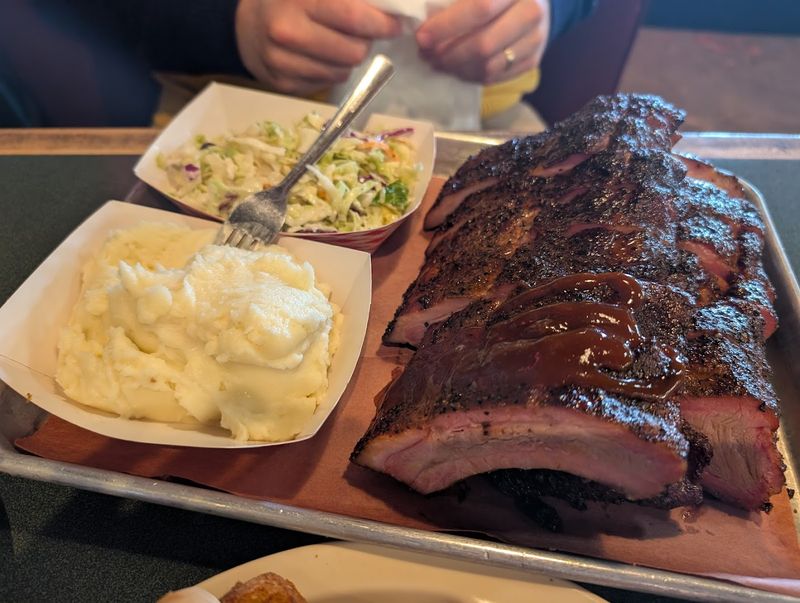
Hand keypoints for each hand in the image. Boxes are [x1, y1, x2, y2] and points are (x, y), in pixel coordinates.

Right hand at [235, 0, 400, 95]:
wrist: (243, 26)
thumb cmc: (286, 0)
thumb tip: (388, 7)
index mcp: (298, 1)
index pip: (354, 18)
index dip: (381, 24)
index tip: (395, 24)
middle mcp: (287, 32)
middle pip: (353, 52)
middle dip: (365, 43)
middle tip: (361, 33)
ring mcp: (283, 63)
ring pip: (343, 72)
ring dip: (347, 59)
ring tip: (336, 43)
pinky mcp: (283, 85)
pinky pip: (326, 83)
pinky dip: (330, 71)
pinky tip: (319, 57)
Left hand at [415, 0, 549, 83]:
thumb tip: (421, 16)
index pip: (480, 8)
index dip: (447, 25)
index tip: (422, 36)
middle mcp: (531, 13)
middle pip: (484, 44)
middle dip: (449, 54)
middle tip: (426, 55)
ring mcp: (535, 39)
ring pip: (489, 66)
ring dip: (457, 69)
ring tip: (438, 63)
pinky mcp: (533, 60)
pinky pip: (495, 76)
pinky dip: (470, 76)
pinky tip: (456, 68)